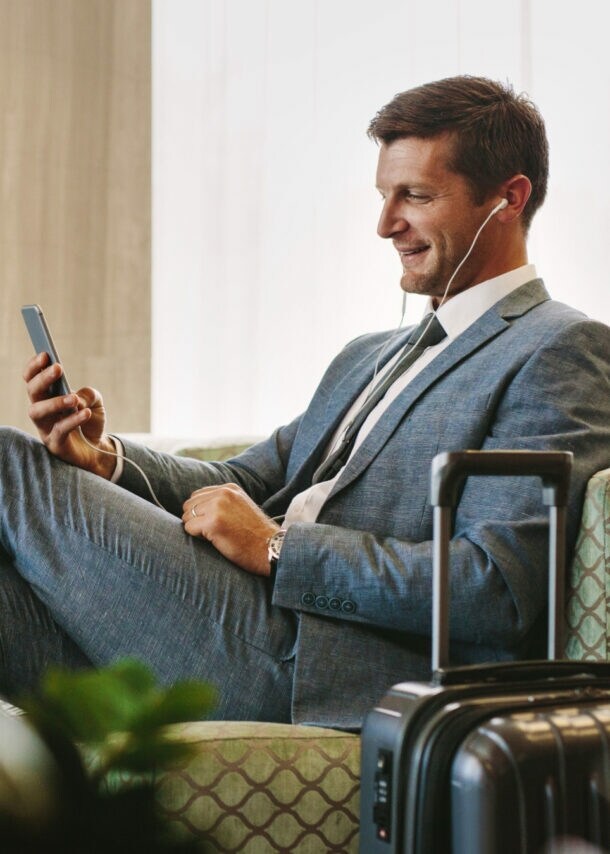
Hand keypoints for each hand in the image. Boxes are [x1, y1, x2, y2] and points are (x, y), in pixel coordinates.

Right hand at [24, 352, 116, 477]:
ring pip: (37, 412)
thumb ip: (89, 393)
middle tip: (59, 367)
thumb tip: (77, 396)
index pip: (32, 379)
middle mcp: (42, 411)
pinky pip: (59, 430)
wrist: (99, 449)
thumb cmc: (91, 422)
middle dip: (43, 378)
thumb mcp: (95, 401)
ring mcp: (46, 428)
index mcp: (47, 397)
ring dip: (54, 402)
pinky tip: (85, 412)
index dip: (34, 367)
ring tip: (73, 398)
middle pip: (33, 392)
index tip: (45, 354)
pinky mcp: (55, 444)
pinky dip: (72, 420)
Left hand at [182, 483, 279, 575]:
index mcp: (230, 488)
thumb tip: (193, 505)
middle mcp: (223, 493)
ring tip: (216, 535)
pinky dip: (197, 537)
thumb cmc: (255, 534)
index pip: (197, 495)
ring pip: (187, 517)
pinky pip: (189, 528)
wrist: (271, 548)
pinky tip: (216, 540)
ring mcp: (218, 506)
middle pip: (189, 505)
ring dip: (196, 529)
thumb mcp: (241, 507)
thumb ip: (222, 501)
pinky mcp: (213, 522)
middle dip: (196, 520)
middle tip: (214, 532)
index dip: (201, 512)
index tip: (216, 523)